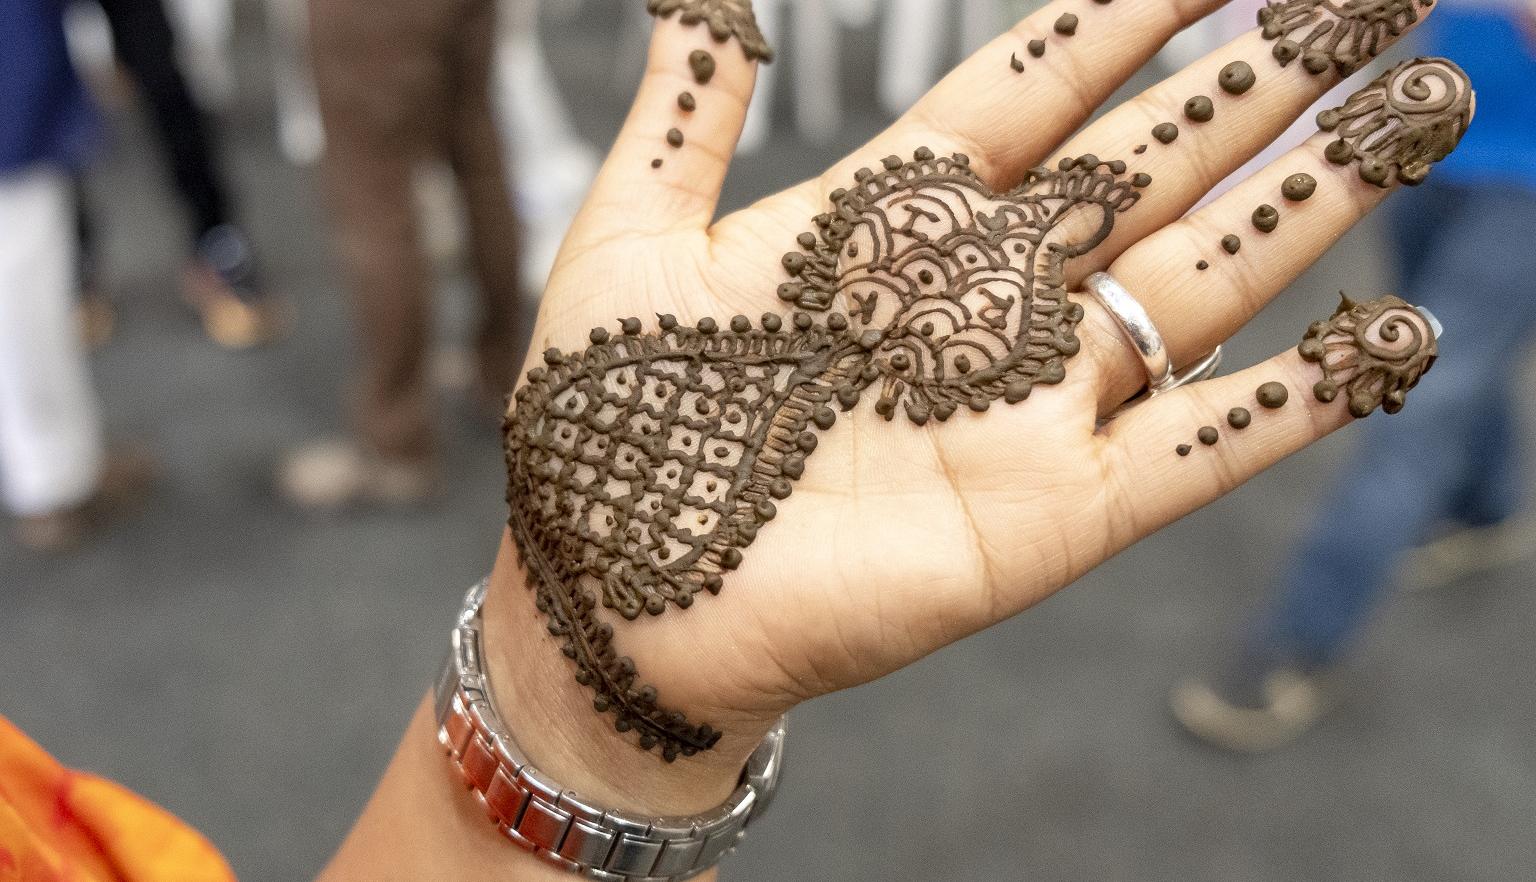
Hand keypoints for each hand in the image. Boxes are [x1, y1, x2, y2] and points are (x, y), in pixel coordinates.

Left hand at [482, 0, 1462, 826]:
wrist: (608, 600)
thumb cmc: (600, 419)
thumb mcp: (626, 240)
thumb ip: (682, 114)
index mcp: (892, 221)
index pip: (1044, 86)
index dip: (1135, 10)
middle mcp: (982, 299)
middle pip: (1153, 164)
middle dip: (1262, 82)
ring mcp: (1027, 405)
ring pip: (1205, 280)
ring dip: (1315, 199)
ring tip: (1419, 112)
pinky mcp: (1053, 516)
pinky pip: (1203, 445)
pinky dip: (1302, 396)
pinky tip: (1392, 334)